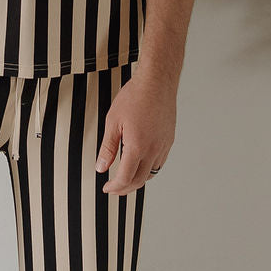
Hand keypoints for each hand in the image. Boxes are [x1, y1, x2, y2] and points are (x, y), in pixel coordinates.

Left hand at [95, 69, 175, 193]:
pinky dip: (148, 168)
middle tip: (114, 188)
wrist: (157, 81)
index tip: (106, 188)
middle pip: (139, 181)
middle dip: (125, 188)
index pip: (125, 178)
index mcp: (137, 147)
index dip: (114, 187)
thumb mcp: (113, 121)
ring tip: (125, 177)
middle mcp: (153, 150)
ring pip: (151, 173)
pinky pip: (159, 162)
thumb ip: (107, 147)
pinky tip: (140, 162)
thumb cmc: (135, 96)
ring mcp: (163, 145)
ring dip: (137, 179)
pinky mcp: (169, 140)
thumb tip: (101, 167)